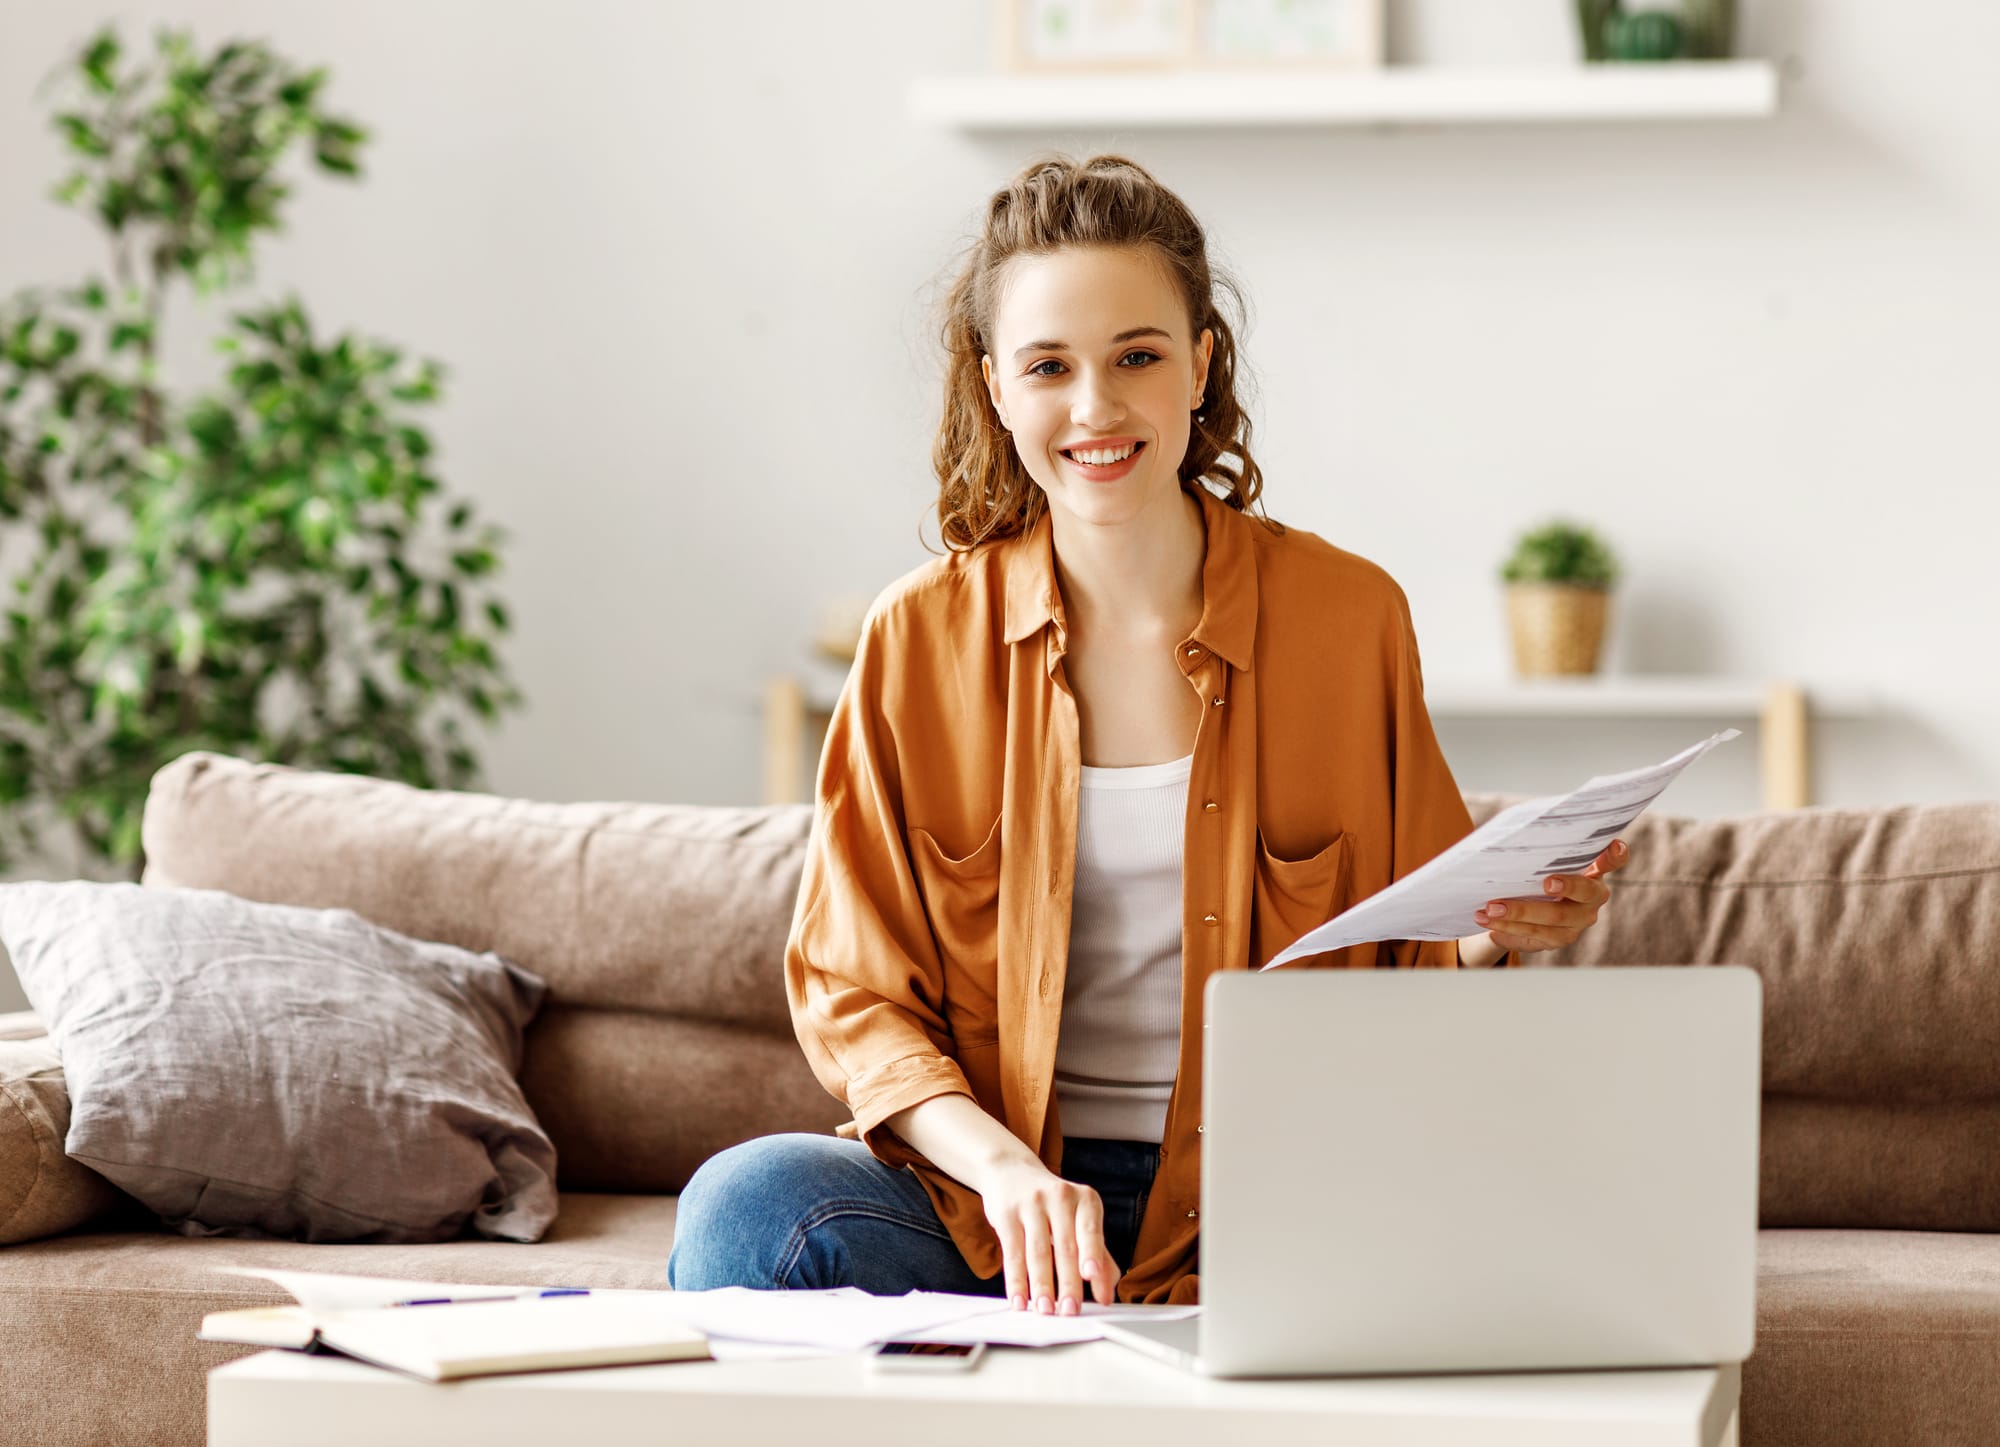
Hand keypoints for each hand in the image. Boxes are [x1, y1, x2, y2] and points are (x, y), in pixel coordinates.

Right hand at [979, 1160, 1119, 1315]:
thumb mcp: (1079, 1219)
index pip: (1091, 1230)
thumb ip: (1097, 1254)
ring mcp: (1031, 1204)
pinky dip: (1016, 1280)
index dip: (1092, 1252)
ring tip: (1045, 1310)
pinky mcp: (1006, 1215)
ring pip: (1038, 1252)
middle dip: (1068, 1283)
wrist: (1011, 1172)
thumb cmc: (1053, 1205)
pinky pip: (1012, 1253)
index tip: (1091, 1275)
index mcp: (1085, 1199)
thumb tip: (1107, 1295)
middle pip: (1065, 1247)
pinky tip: (1019, 1300)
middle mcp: (1060, 1197)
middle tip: (1070, 1311)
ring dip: (1041, 1286)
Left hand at [1472, 838, 1627, 954]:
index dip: (1614, 855)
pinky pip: (1534, 934)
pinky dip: (1507, 927)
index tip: (1613, 846)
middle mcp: (1592, 896)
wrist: (1520, 909)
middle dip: (1566, 886)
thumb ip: (1535, 850)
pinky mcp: (1560, 938)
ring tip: (1491, 908)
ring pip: (1554, 918)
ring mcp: (1578, 920)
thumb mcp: (1535, 860)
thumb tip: (1506, 836)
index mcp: (1592, 869)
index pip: (1612, 860)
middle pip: (1585, 892)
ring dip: (1519, 912)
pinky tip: (1487, 921)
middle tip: (1546, 883)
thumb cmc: (1531, 874)